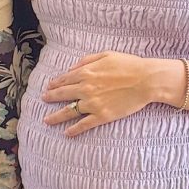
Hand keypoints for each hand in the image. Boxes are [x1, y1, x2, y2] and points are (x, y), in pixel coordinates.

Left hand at [42, 51, 160, 135]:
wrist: (145, 80)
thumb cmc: (128, 65)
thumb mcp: (106, 55)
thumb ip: (86, 60)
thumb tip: (71, 68)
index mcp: (85, 72)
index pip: (65, 79)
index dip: (55, 83)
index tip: (49, 87)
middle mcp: (85, 88)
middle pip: (62, 94)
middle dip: (50, 97)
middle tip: (43, 100)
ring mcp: (92, 103)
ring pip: (69, 111)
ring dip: (56, 117)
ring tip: (47, 120)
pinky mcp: (102, 115)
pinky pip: (84, 124)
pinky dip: (74, 130)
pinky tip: (67, 133)